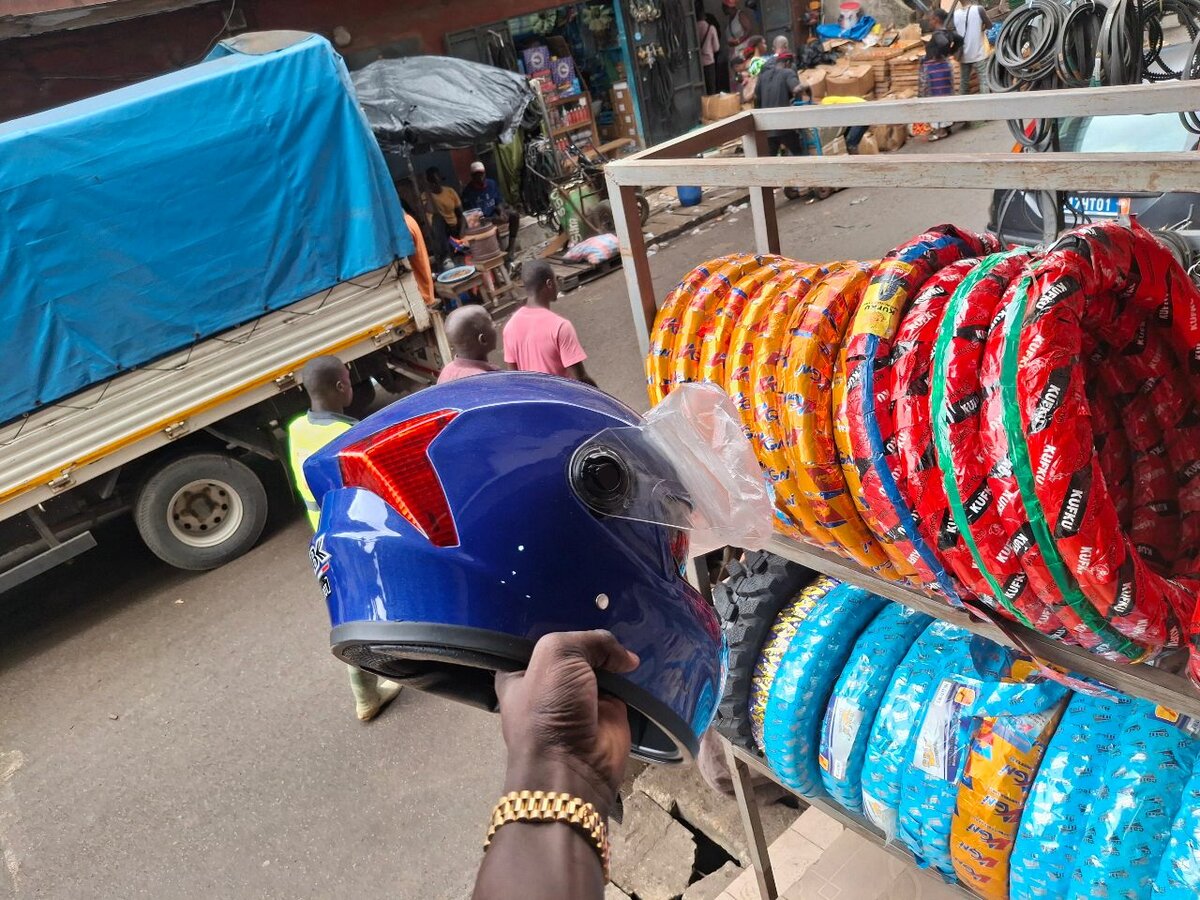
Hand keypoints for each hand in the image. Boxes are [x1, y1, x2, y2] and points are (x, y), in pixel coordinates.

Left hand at [495, 631, 638, 815]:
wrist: (572, 766)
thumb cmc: (549, 708)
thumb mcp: (557, 655)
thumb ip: (589, 640)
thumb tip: (625, 659)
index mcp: (520, 671)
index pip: (537, 638)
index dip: (556, 621)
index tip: (576, 606)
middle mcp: (549, 682)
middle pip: (573, 649)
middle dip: (589, 636)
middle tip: (610, 614)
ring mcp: (580, 697)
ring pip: (600, 664)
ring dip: (614, 653)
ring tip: (630, 628)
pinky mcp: (609, 710)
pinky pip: (623, 684)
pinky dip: (632, 674)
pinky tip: (638, 658)